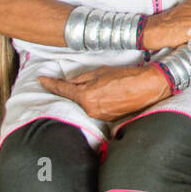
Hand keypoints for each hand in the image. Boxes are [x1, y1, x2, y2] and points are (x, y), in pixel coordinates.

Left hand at [38, 63, 170, 119]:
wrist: (149, 87)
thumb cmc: (127, 76)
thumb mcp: (100, 71)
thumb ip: (81, 78)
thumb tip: (69, 82)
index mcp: (85, 96)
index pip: (62, 89)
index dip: (50, 84)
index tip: (41, 80)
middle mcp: (90, 109)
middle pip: (75, 97)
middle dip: (77, 88)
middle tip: (89, 79)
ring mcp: (100, 116)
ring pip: (87, 103)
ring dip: (90, 95)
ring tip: (107, 85)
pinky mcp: (109, 119)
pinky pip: (98, 108)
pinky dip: (100, 101)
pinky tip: (111, 93)